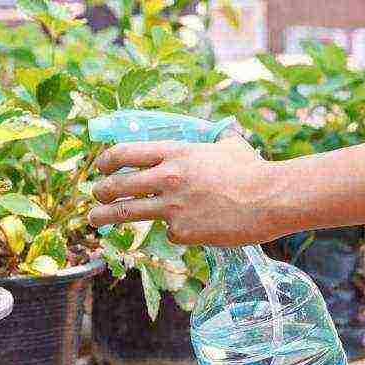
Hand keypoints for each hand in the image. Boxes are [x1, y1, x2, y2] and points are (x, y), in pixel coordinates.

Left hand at [88, 133, 280, 246]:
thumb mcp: (228, 145)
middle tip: (95, 195)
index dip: (106, 161)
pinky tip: (195, 227)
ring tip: (93, 219)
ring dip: (104, 216)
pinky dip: (176, 231)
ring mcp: (171, 206)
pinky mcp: (182, 231)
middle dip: (100, 191)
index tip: (101, 168)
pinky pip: (170, 232)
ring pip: (126, 212)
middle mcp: (166, 177)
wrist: (271, 199)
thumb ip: (214, 138)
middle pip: (117, 186)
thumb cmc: (252, 170)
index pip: (124, 153)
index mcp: (174, 152)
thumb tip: (221, 130)